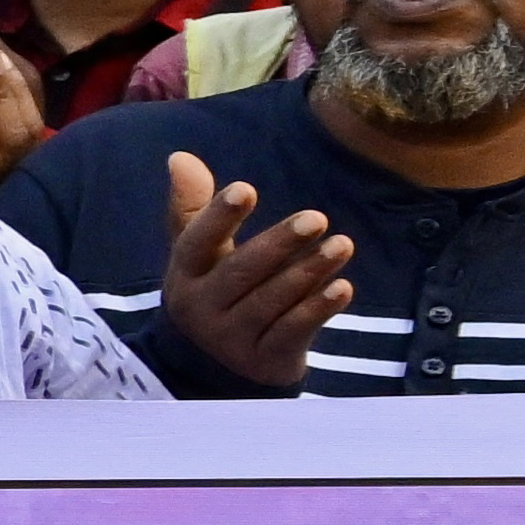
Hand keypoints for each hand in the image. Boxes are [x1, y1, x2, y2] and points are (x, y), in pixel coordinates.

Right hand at [157, 150, 356, 389]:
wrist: (213, 368)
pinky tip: (343, 288)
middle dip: (279, 245)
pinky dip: (318, 310)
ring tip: (342, 245)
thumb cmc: (213, 293)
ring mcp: (232, 338)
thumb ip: (194, 208)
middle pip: (240, 273)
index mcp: (184, 276)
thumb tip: (181, 157)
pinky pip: (293, 331)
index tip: (245, 188)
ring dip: (308, 272)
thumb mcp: (199, 256)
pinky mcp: (264, 359)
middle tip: (316, 217)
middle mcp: (202, 308)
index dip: (218, 217)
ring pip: (271, 302)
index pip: (196, 243)